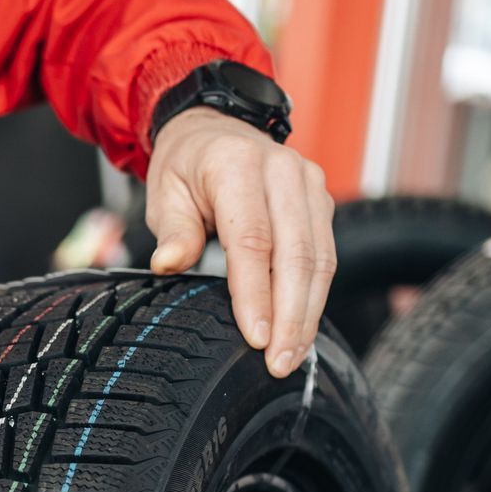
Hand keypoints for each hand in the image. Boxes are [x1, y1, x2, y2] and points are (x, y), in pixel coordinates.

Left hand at [145, 107, 335, 377]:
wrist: (214, 129)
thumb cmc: (187, 166)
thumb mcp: (165, 192)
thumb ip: (173, 230)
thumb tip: (169, 264)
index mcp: (238, 167)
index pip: (253, 241)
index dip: (256, 294)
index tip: (255, 338)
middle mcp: (284, 172)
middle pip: (298, 254)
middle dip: (291, 316)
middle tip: (280, 362)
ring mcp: (309, 186)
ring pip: (320, 259)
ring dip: (308, 314)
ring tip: (292, 357)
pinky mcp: (321, 203)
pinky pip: (325, 256)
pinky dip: (315, 297)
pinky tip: (301, 330)